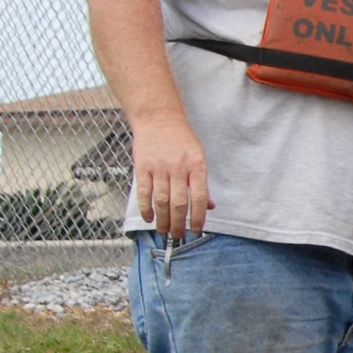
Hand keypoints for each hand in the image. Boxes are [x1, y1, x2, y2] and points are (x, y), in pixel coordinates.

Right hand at [133, 112, 212, 234]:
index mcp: (196, 167)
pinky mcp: (142, 167)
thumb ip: (202, 183)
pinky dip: (146, 208)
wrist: (158, 117)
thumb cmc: (181, 139)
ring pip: (161, 201)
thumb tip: (210, 206)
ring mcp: (159, 168)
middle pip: (178, 203)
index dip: (198, 217)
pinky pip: (144, 192)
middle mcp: (178, 169)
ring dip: (162, 219)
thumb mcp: (199, 157)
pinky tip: (149, 218)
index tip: (197, 229)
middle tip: (178, 235)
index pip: (199, 198)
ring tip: (164, 230)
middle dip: (179, 223)